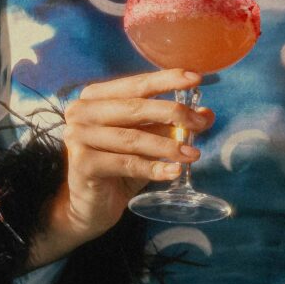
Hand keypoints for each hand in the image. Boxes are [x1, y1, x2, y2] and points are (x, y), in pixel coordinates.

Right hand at [52, 68, 213, 256]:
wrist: (90, 205)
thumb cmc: (118, 167)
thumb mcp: (147, 142)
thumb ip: (170, 126)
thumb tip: (206, 114)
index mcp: (95, 96)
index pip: (136, 85)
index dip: (166, 80)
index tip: (196, 78)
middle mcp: (81, 111)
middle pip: (135, 108)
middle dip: (173, 114)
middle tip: (201, 123)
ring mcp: (78, 136)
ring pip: (132, 138)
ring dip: (167, 145)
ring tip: (193, 154)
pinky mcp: (82, 163)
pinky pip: (126, 163)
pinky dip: (154, 168)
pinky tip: (174, 172)